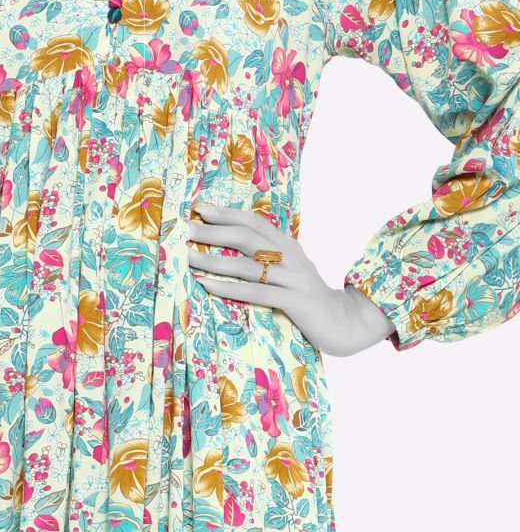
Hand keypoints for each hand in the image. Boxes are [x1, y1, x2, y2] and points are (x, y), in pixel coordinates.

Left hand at [187, 201, 396, 356]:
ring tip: (189, 257)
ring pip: (248, 265)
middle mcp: (290, 256)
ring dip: (215, 260)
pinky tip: (207, 286)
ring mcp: (294, 278)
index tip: (199, 208)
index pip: (253, 222)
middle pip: (247, 237)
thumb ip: (268, 256)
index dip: (227, 213)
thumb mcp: (290, 269)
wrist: (346, 322)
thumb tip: (232, 245)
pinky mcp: (295, 301)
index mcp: (288, 244)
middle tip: (187, 228)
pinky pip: (256, 292)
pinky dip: (229, 288)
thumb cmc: (309, 296)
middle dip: (214, 231)